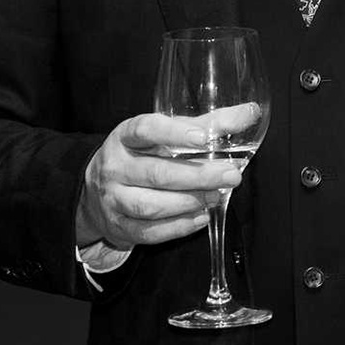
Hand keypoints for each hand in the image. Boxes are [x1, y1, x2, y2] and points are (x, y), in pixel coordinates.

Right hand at [73, 113, 243, 248]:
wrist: (95, 190)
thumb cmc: (142, 155)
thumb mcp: (166, 133)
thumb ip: (207, 124)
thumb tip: (249, 112)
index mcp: (126, 136)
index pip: (146, 129)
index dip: (174, 132)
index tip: (203, 137)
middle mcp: (116, 166)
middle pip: (157, 173)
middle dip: (198, 176)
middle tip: (230, 174)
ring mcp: (114, 199)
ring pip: (150, 205)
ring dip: (189, 202)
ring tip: (217, 195)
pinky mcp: (119, 226)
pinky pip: (150, 232)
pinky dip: (179, 226)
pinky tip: (202, 216)